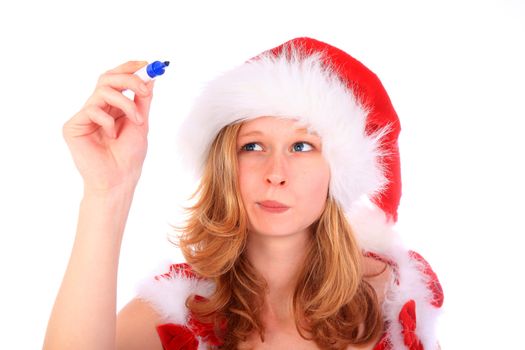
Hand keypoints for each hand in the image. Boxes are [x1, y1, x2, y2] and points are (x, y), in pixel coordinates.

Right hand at [62, 61, 155, 191]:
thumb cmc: (129, 157)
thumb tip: (151, 77)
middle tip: (145, 88)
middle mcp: (97, 108)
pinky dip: (109, 121)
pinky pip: (92, 109)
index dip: (129, 68)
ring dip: (126, 103)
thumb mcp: (141, 123)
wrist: (119, 179)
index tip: (148, 64)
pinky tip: (112, 136)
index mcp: (112, 107)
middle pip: (107, 78)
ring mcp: (84, 116)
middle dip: (129, 78)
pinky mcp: (73, 126)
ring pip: (103, 91)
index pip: (116, 79)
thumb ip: (143, 100)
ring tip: (137, 122)